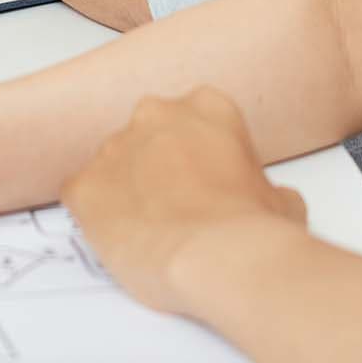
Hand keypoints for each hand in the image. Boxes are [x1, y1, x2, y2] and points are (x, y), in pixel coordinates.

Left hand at [62, 88, 308, 315]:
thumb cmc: (251, 228)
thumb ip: (264, 186)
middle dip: (156, 163)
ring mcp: (116, 146)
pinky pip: (80, 193)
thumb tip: (270, 203)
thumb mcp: (282, 199)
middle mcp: (156, 113)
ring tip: (147, 229)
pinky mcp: (85, 184)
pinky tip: (116, 236)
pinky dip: (93, 213)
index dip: (197, 153)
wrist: (219, 256)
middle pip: (148, 132)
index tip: (205, 181)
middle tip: (174, 204)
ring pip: (112, 162)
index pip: (192, 119)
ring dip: (124, 187)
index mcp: (207, 105)